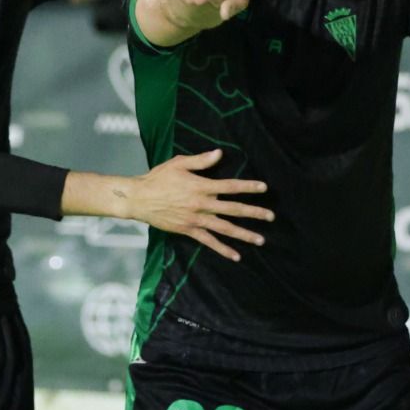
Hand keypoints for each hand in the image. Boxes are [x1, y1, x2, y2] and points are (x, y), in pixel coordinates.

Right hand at [125, 149, 272, 260]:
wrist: (139, 199)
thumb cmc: (158, 178)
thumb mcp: (178, 163)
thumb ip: (200, 160)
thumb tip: (219, 153)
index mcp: (201, 186)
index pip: (230, 186)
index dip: (248, 187)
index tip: (264, 188)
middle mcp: (201, 204)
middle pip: (233, 209)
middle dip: (254, 213)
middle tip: (271, 217)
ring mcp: (196, 219)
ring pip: (224, 228)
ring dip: (244, 234)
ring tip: (260, 240)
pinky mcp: (188, 230)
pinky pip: (209, 241)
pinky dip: (223, 249)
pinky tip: (236, 256)